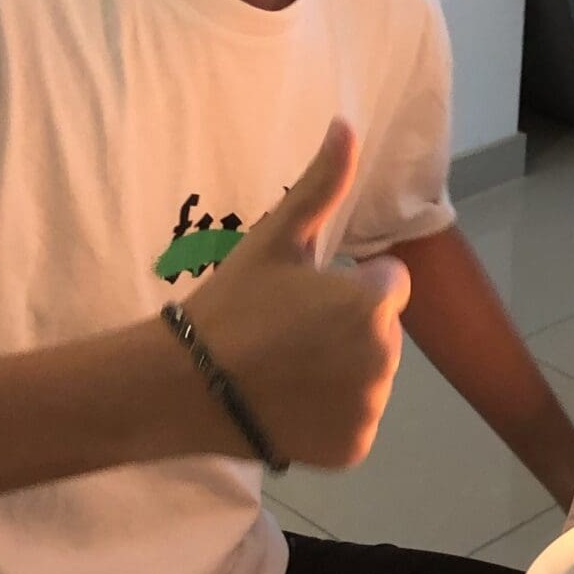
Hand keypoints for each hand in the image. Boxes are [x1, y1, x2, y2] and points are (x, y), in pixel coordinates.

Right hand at [180, 120, 410, 467]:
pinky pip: (355, 422)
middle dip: (349, 329)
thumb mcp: (277, 237)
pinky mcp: (353, 449)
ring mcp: (369, 410)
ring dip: (344, 372)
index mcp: (373, 305)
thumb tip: (348, 123)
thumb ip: (323, 182)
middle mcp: (383, 361)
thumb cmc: (231, 304)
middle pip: (381, 334)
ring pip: (370, 379)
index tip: (304, 295)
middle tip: (290, 333)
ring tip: (287, 367)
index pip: (388, 285)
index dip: (349, 286)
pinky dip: (332, 416)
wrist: (184, 384)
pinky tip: (290, 401)